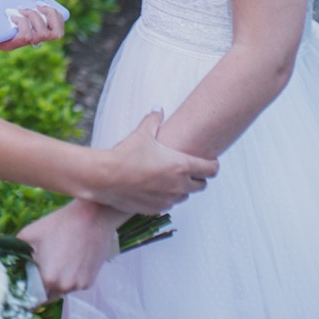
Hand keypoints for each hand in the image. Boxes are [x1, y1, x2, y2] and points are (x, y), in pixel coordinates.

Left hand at [0, 0, 64, 50]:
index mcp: (28, 27)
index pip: (56, 29)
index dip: (58, 16)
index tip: (45, 4)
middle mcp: (25, 37)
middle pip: (55, 34)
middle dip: (52, 16)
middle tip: (37, 6)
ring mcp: (16, 43)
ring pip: (40, 36)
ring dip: (34, 18)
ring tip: (18, 9)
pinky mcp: (6, 45)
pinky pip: (24, 37)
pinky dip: (22, 22)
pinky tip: (10, 13)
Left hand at [21, 198, 124, 295]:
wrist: (92, 218)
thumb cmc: (59, 224)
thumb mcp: (29, 234)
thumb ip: (15, 251)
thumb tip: (5, 261)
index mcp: (47, 278)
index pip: (31, 298)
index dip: (25, 295)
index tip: (21, 289)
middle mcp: (64, 287)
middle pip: (46, 297)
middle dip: (39, 288)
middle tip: (37, 273)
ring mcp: (78, 286)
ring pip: (60, 291)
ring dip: (55, 283)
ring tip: (56, 262)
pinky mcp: (90, 282)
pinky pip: (73, 285)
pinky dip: (69, 278)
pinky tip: (69, 261)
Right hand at [93, 110, 216, 213]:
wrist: (105, 177)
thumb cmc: (125, 154)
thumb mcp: (142, 133)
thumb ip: (154, 120)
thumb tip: (158, 109)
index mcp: (181, 166)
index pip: (211, 169)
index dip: (212, 164)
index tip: (208, 161)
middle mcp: (179, 185)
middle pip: (202, 185)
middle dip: (197, 177)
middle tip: (188, 170)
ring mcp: (169, 199)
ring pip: (185, 196)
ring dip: (182, 188)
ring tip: (169, 179)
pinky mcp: (156, 209)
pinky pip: (168, 205)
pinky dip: (166, 197)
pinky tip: (154, 189)